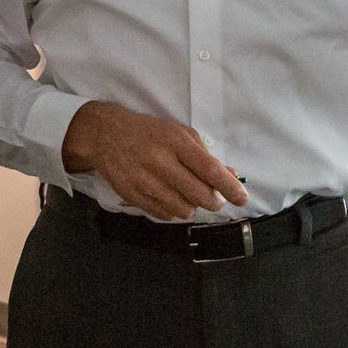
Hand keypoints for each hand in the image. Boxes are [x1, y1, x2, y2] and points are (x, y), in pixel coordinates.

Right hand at [60, 101, 249, 219]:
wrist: (104, 135)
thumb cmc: (149, 132)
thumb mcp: (178, 134)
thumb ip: (205, 155)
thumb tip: (231, 175)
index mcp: (175, 142)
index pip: (209, 169)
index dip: (229, 187)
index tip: (243, 198)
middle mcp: (160, 162)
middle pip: (199, 194)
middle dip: (213, 201)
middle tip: (214, 198)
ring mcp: (144, 181)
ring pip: (183, 209)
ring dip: (193, 207)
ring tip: (188, 195)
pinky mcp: (132, 195)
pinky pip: (164, 215)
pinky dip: (174, 211)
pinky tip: (169, 197)